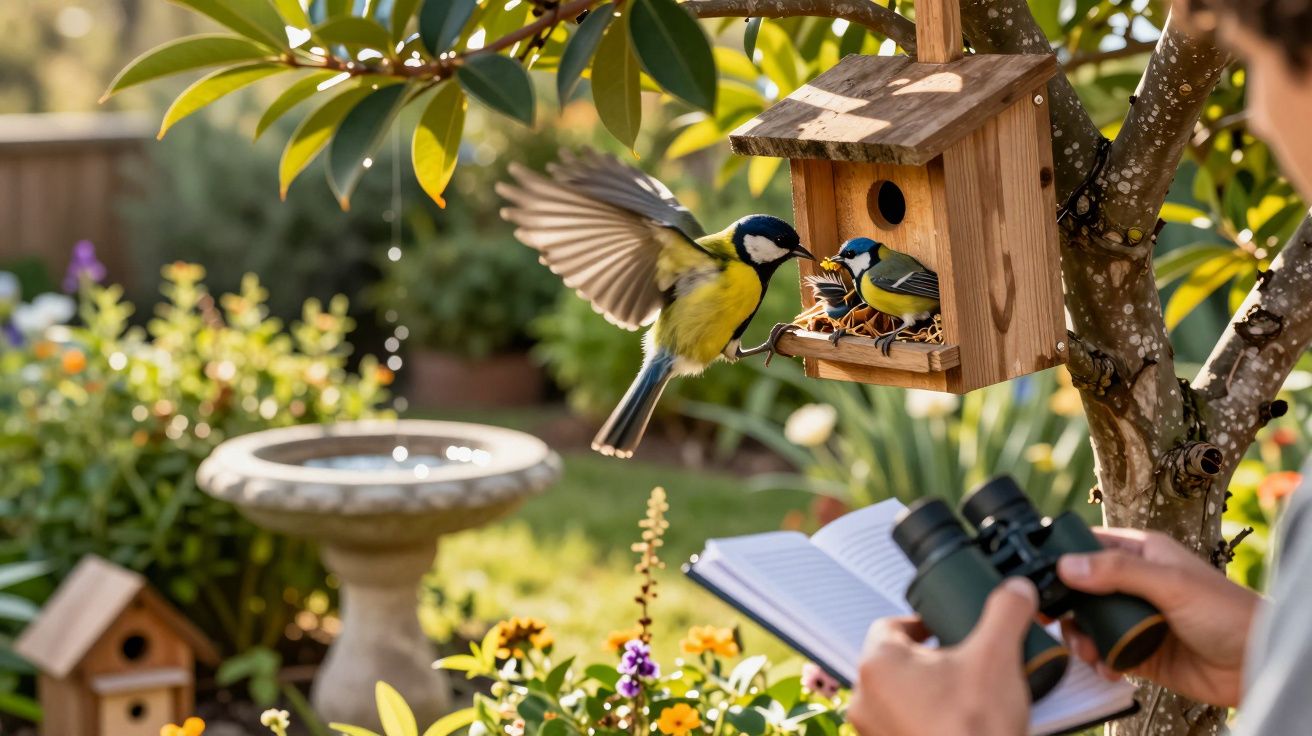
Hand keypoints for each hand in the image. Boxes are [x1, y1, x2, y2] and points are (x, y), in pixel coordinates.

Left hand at [848, 578, 1036, 735]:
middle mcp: (864, 699)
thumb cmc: (974, 731)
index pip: (891, 625)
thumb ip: (1006, 613)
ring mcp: (874, 733)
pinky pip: (903, 727)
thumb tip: (1016, 590)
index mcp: (878, 664)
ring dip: (926, 693)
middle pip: (895, 662)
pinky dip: (925, 722)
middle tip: (961, 663)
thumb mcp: (998, 657)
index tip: (945, 628)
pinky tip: (957, 724)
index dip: (922, 624)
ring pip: (897, 698)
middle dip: (929, 660)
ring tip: (964, 695)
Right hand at [1057, 527, 1262, 706]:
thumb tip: (1068, 564)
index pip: (1092, 545)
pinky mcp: (1139, 651)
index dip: (1065, 556)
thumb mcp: (1170, 583)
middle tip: (1055, 617)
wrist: (1256, 663)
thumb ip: (1118, 571)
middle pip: (1083, 588)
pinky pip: (1104, 652)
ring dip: (1080, 636)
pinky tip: (1107, 666)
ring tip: (1087, 649)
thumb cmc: (1228, 613)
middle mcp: (1136, 584)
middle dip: (1067, 605)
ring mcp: (1136, 619)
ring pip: (1089, 622)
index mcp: (1143, 554)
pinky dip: (1098, 660)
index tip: (1044, 573)